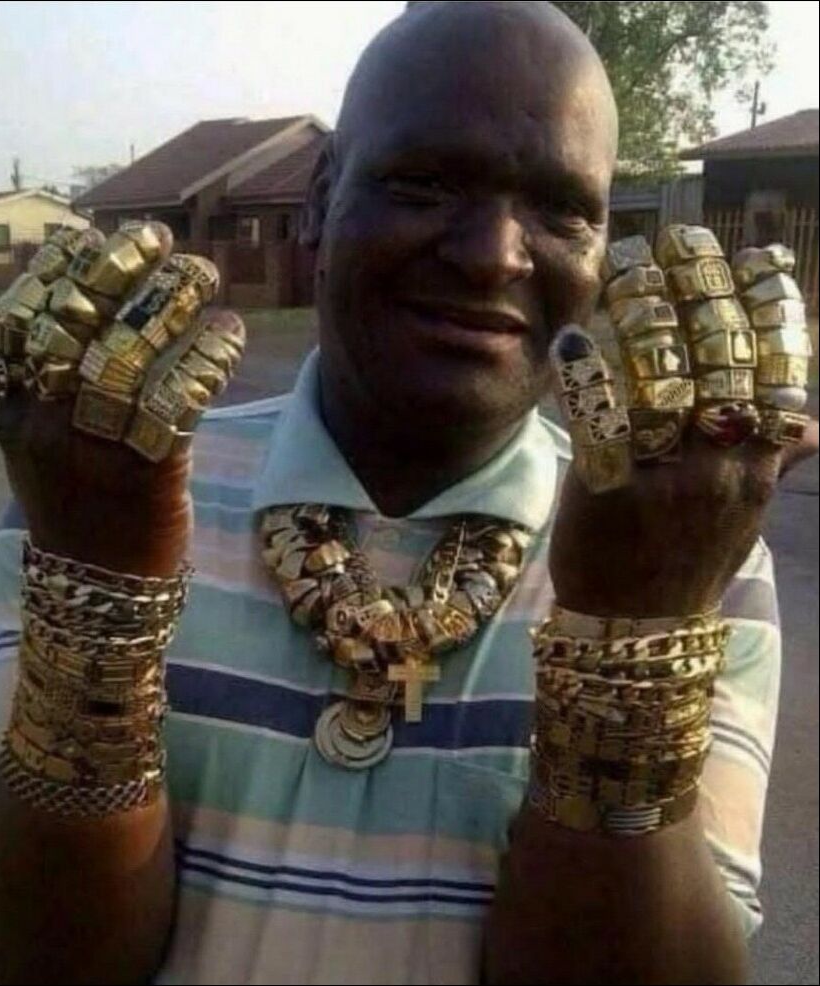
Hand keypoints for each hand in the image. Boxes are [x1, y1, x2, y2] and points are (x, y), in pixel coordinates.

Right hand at [0, 223, 245, 575]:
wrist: (98, 591)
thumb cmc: (79, 509)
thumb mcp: (40, 448)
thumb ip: (48, 389)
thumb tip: (83, 311)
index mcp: (15, 412)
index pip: (20, 320)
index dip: (57, 270)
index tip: (92, 235)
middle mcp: (45, 424)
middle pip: (77, 325)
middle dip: (120, 270)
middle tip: (160, 239)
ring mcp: (93, 448)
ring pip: (128, 354)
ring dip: (171, 303)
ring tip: (203, 275)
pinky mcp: (147, 473)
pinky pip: (177, 399)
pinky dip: (205, 358)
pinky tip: (226, 333)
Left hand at [548, 228, 815, 616]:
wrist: (639, 630)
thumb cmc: (686, 563)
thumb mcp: (744, 514)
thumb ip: (774, 461)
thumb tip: (815, 423)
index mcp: (760, 463)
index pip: (781, 369)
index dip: (773, 308)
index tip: (760, 257)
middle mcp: (725, 465)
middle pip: (723, 360)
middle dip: (705, 290)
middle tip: (682, 239)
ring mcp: (670, 480)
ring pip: (667, 381)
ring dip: (647, 314)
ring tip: (631, 265)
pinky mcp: (610, 496)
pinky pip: (603, 426)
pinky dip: (588, 380)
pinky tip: (574, 340)